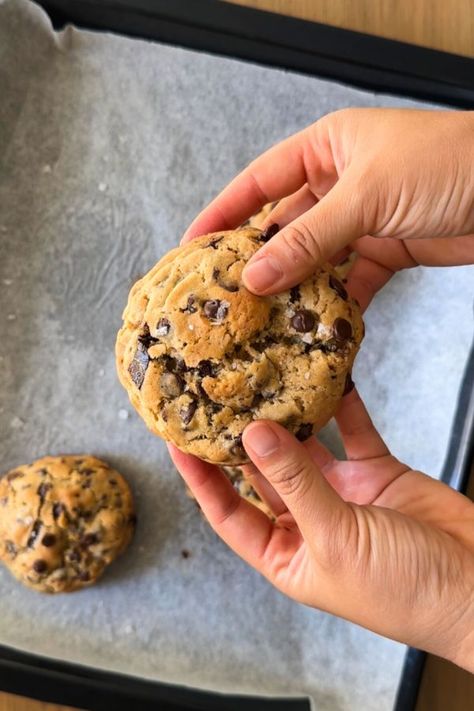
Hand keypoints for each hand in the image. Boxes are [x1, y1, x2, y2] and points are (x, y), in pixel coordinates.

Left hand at [169, 390, 473, 671]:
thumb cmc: (403, 590)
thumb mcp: (337, 538)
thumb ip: (296, 483)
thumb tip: (253, 435)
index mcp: (287, 554)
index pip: (228, 512)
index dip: (200, 478)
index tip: (176, 440)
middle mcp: (309, 522)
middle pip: (263, 473)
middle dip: (240, 437)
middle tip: (216, 394)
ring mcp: (343, 495)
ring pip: (305, 448)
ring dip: (288, 416)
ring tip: (262, 376)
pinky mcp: (375, 473)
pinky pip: (352, 432)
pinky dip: (342, 406)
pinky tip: (327, 375)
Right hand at [182, 108, 473, 299]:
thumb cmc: (448, 164)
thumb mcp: (367, 195)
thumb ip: (309, 238)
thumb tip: (255, 276)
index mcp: (327, 148)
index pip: (260, 181)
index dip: (224, 212)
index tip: (192, 244)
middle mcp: (339, 182)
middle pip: (284, 225)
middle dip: (257, 260)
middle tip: (223, 295)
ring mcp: (362, 220)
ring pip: (315, 260)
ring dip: (294, 290)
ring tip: (261, 321)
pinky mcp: (387, 251)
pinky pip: (349, 282)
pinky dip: (335, 305)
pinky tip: (314, 328)